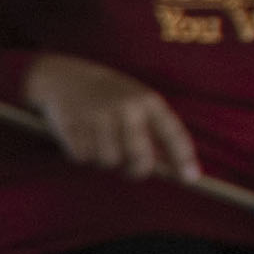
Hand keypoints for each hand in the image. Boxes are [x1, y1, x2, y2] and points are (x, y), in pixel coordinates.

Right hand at [22, 54, 199, 182]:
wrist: (64, 76)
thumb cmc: (108, 95)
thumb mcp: (135, 101)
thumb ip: (152, 130)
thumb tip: (168, 169)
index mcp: (146, 100)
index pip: (171, 133)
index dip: (182, 158)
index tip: (190, 178)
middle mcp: (124, 108)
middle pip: (139, 159)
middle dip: (137, 170)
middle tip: (132, 169)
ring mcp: (97, 118)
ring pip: (109, 162)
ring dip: (105, 159)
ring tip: (100, 143)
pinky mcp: (72, 128)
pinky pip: (83, 159)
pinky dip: (83, 155)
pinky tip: (82, 138)